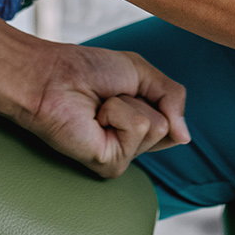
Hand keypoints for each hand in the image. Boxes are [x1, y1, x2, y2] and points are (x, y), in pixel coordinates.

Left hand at [13, 42, 189, 178]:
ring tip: (100, 106)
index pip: (175, 124)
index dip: (159, 98)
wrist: (50, 75)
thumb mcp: (141, 71)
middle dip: (144, 97)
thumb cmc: (84, 70)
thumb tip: (185, 136)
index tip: (126, 85)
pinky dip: (119, 111)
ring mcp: (122, 156)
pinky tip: (95, 117)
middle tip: (110, 95)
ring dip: (127, 103)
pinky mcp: (111, 163)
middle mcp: (132, 146)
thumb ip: (173, 97)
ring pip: (158, 126)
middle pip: (170, 126)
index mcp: (139, 127)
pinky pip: (140, 128)